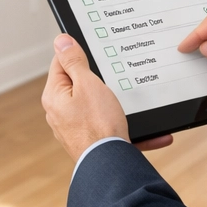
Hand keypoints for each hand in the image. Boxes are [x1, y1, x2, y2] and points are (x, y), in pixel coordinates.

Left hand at [42, 35, 173, 161]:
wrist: (110, 165)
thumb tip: (61, 41)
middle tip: (116, 77)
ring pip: (98, 107)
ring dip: (117, 105)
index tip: (95, 51)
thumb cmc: (98, 125)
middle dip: (99, 80)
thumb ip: (74, 61)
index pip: (61, 63)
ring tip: (130, 105)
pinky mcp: (91, 142)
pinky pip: (110, 128)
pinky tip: (151, 131)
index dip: (79, 54)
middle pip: (79, 84)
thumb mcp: (87, 83)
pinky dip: (127, 126)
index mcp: (55, 96)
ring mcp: (75, 129)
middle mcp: (60, 113)